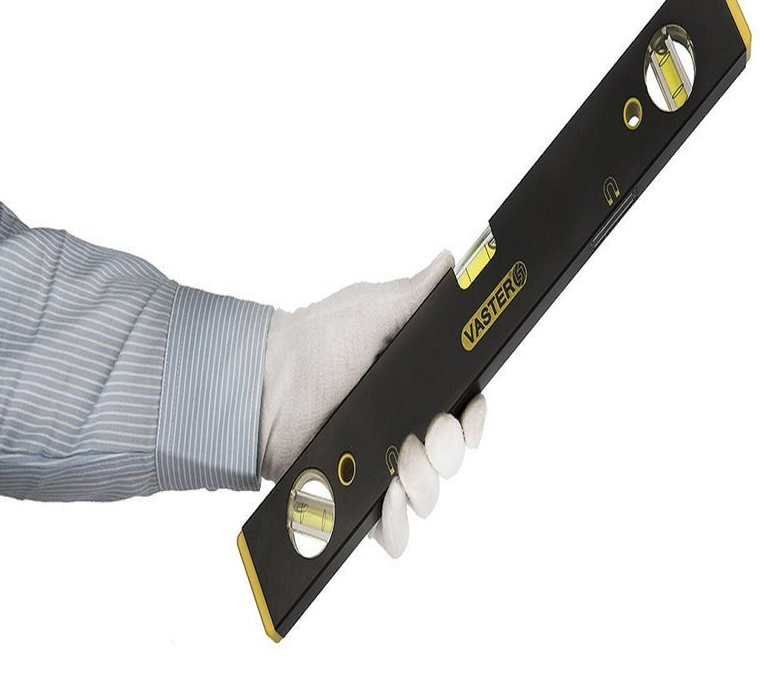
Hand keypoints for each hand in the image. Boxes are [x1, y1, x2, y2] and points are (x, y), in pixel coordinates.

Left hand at [259, 252, 486, 556]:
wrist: (261, 382)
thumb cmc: (313, 341)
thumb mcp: (372, 308)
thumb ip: (418, 292)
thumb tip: (453, 261)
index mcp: (415, 389)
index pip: (464, 413)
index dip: (474, 419)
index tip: (467, 415)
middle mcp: (402, 430)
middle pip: (452, 459)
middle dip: (448, 452)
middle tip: (425, 435)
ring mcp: (379, 467)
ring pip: (429, 496)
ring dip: (425, 487)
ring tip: (399, 466)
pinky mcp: (355, 498)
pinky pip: (391, 531)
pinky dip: (397, 527)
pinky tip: (387, 502)